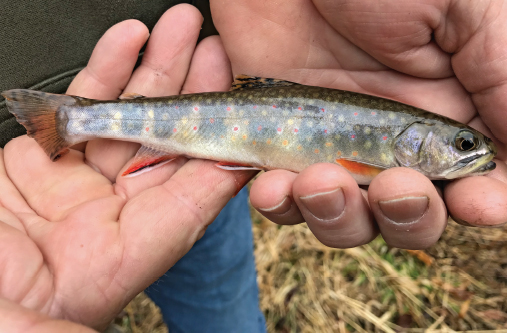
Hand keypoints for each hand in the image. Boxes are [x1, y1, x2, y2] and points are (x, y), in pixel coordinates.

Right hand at [0, 5, 252, 330]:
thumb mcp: (17, 328)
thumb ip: (51, 331)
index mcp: (116, 262)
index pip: (187, 204)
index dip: (220, 160)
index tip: (246, 120)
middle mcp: (108, 221)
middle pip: (167, 149)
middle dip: (195, 97)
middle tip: (218, 56)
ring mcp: (75, 187)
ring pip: (130, 118)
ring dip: (156, 71)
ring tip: (180, 30)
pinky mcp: (39, 163)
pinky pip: (82, 108)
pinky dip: (105, 72)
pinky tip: (126, 41)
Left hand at [211, 0, 506, 247]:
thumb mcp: (466, 7)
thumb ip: (503, 77)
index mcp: (451, 104)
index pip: (481, 177)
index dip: (485, 202)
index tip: (475, 202)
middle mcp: (395, 136)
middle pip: (413, 212)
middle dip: (408, 215)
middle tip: (393, 186)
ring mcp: (334, 143)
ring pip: (348, 217)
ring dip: (338, 216)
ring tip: (317, 179)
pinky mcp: (281, 142)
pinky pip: (284, 198)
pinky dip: (280, 204)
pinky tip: (272, 182)